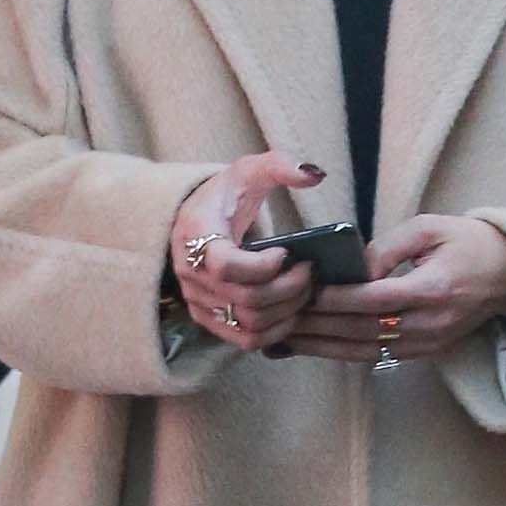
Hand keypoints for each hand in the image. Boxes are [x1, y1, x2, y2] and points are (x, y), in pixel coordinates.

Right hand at [169, 150, 324, 353]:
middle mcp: (191, 274)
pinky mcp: (209, 319)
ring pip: (250, 324)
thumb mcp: (246, 171)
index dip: (264, 266)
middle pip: (247, 299)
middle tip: (310, 272)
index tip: (286, 252)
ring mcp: (199, 301)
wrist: (192, 221)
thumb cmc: (223, 197)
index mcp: (195, 235)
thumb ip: (278, 165)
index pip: (227, 266)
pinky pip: (245, 339)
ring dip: (287, 310)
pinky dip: (275, 331)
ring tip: (305, 289)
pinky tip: (292, 311)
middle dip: (290, 288)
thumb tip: (314, 174)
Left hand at [284, 213, 505, 365]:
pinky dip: (342, 352)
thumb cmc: (471, 243)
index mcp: (434, 289)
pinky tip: (315, 346)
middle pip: (363, 330)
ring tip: (287, 337)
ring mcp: (428, 343)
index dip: (337, 299)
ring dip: (323, 346)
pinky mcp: (425, 352)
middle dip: (319, 326)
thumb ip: (389, 247)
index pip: (374, 299)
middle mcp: (430, 323)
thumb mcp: (431, 228)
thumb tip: (353, 267)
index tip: (305, 293)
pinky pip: (376, 355)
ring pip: (365, 350)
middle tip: (282, 317)